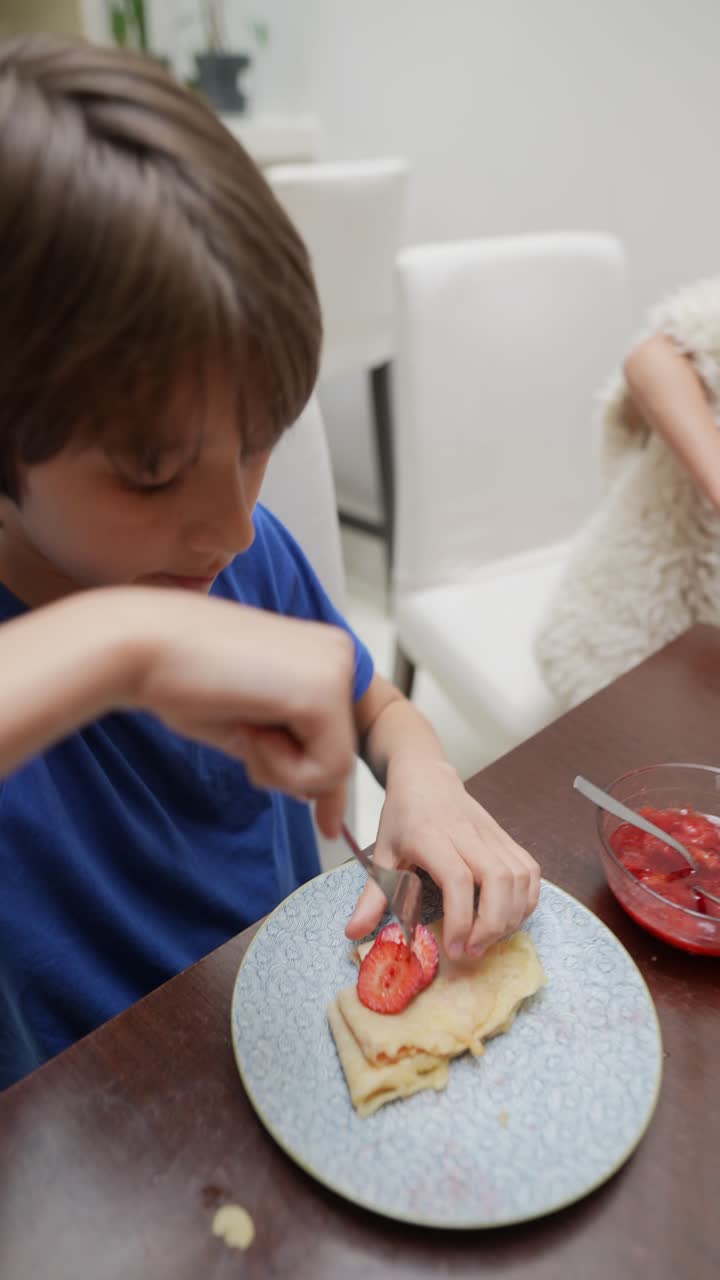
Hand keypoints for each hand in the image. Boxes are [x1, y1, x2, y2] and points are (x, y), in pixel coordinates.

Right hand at [126, 591, 356, 836]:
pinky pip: (325, 769)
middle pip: (340, 753)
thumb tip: (315, 794)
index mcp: (320, 653)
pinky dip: (280, 768)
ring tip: (242, 726)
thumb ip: (284, 751)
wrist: (143, 648)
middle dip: (289, 771)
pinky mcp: (326, 692)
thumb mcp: (248, 724)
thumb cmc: (179, 680)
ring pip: (336, 767)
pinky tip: (248, 728)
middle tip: (244, 734)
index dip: (324, 781)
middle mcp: (339, 654)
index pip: (339, 733)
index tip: (326, 825)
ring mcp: (337, 670)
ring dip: (279, 769)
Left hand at [345, 757, 539, 955]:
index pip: (457, 878)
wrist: (426, 776)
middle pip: (498, 879)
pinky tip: (509, 917)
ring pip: (518, 876)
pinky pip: (529, 869)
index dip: (460, 918)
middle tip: (472, 951)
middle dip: (492, 924)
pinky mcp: (506, 837)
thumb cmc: (402, 816)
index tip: (452, 948)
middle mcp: (467, 833)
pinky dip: (527, 899)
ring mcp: (491, 834)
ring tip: (489, 938)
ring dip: (511, 915)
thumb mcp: (382, 853)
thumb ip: (372, 896)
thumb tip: (353, 933)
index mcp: (430, 836)